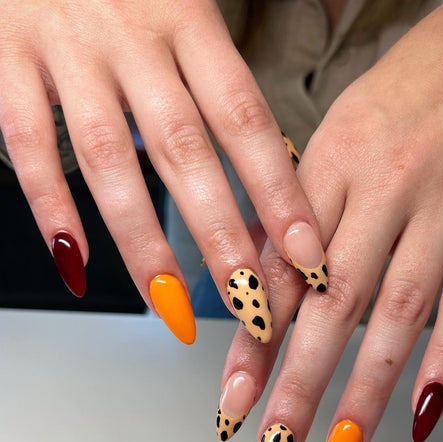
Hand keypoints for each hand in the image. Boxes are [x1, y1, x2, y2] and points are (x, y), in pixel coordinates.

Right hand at [0, 0, 325, 342]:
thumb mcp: (184, 7)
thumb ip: (218, 77)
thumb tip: (269, 155)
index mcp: (189, 19)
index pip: (246, 121)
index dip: (277, 192)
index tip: (303, 254)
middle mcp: (132, 38)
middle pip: (185, 151)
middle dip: (219, 233)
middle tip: (246, 298)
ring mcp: (66, 50)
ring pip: (110, 159)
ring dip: (142, 240)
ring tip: (171, 302)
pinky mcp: (6, 58)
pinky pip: (27, 141)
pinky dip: (50, 203)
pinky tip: (76, 258)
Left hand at [218, 0, 442, 441]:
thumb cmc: (400, 98)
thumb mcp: (333, 140)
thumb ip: (300, 214)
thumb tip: (265, 286)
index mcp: (329, 166)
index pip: (282, 268)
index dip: (254, 339)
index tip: (234, 398)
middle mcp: (382, 189)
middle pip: (334, 301)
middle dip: (299, 382)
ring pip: (399, 311)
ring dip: (366, 388)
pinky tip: (422, 408)